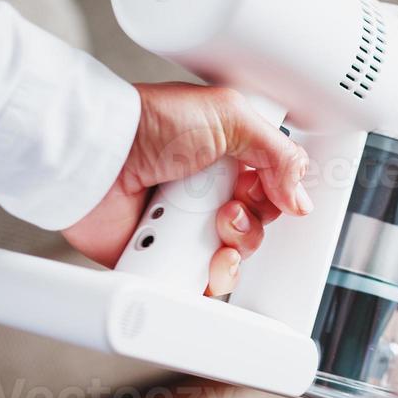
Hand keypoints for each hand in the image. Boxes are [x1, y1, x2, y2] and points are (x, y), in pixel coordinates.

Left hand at [63, 83, 311, 295]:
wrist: (98, 157)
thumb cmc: (149, 125)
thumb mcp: (230, 116)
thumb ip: (279, 152)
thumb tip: (300, 197)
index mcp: (227, 158)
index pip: (272, 189)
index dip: (276, 196)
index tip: (265, 190)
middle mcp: (207, 193)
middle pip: (257, 226)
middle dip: (251, 223)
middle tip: (227, 207)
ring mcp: (186, 227)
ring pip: (234, 258)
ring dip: (231, 249)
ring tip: (207, 229)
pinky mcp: (164, 257)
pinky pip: (199, 282)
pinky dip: (204, 278)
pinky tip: (195, 258)